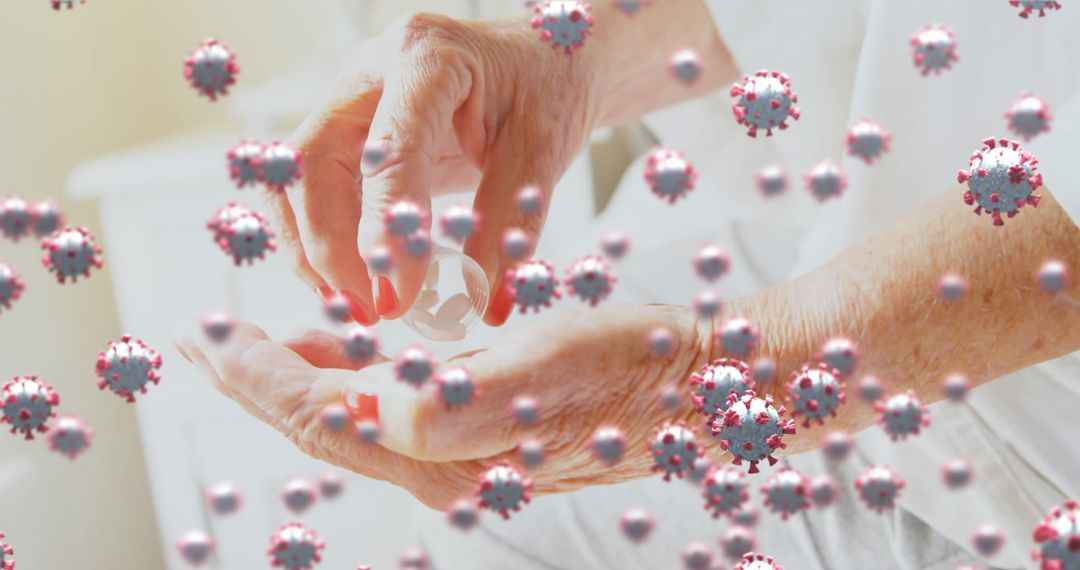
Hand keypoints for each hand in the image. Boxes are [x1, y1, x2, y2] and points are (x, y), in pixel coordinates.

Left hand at [174, 303, 778, 510]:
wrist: (696, 386)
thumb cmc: (630, 371)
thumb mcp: (541, 375)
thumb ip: (452, 404)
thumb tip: (378, 406)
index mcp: (447, 454)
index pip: (326, 417)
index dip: (261, 378)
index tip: (214, 336)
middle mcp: (444, 466)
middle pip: (325, 424)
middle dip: (261, 381)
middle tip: (211, 340)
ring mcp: (462, 455)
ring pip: (354, 418)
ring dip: (299, 378)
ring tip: (258, 342)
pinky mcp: (481, 434)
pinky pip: (393, 411)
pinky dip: (353, 378)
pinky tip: (347, 351)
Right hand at [278, 12, 602, 326]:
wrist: (544, 57)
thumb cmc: (548, 87)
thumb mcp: (544, 151)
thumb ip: (511, 223)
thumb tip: (489, 305)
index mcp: (427, 57)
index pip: (388, 150)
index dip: (385, 230)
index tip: (396, 297)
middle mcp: (372, 70)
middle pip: (313, 162)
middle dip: (330, 247)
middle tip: (370, 311)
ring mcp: (350, 97)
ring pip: (296, 178)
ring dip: (313, 250)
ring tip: (356, 306)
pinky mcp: (346, 129)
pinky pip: (309, 188)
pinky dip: (319, 240)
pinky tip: (350, 282)